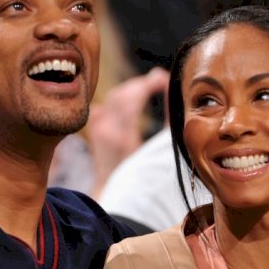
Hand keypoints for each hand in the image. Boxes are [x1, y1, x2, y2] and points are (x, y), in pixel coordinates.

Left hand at [88, 67, 168, 197]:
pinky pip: (106, 103)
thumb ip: (168, 122)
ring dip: (132, 89)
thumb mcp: (159, 150)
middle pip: (123, 94)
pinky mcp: (95, 128)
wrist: (116, 190)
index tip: (164, 78)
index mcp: (122, 137)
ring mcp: (98, 128)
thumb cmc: (143, 176)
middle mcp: (106, 130)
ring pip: (114, 96)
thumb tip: (173, 94)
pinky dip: (119, 98)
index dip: (149, 84)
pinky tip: (131, 97)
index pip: (133, 98)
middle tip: (159, 81)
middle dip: (142, 84)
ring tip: (149, 87)